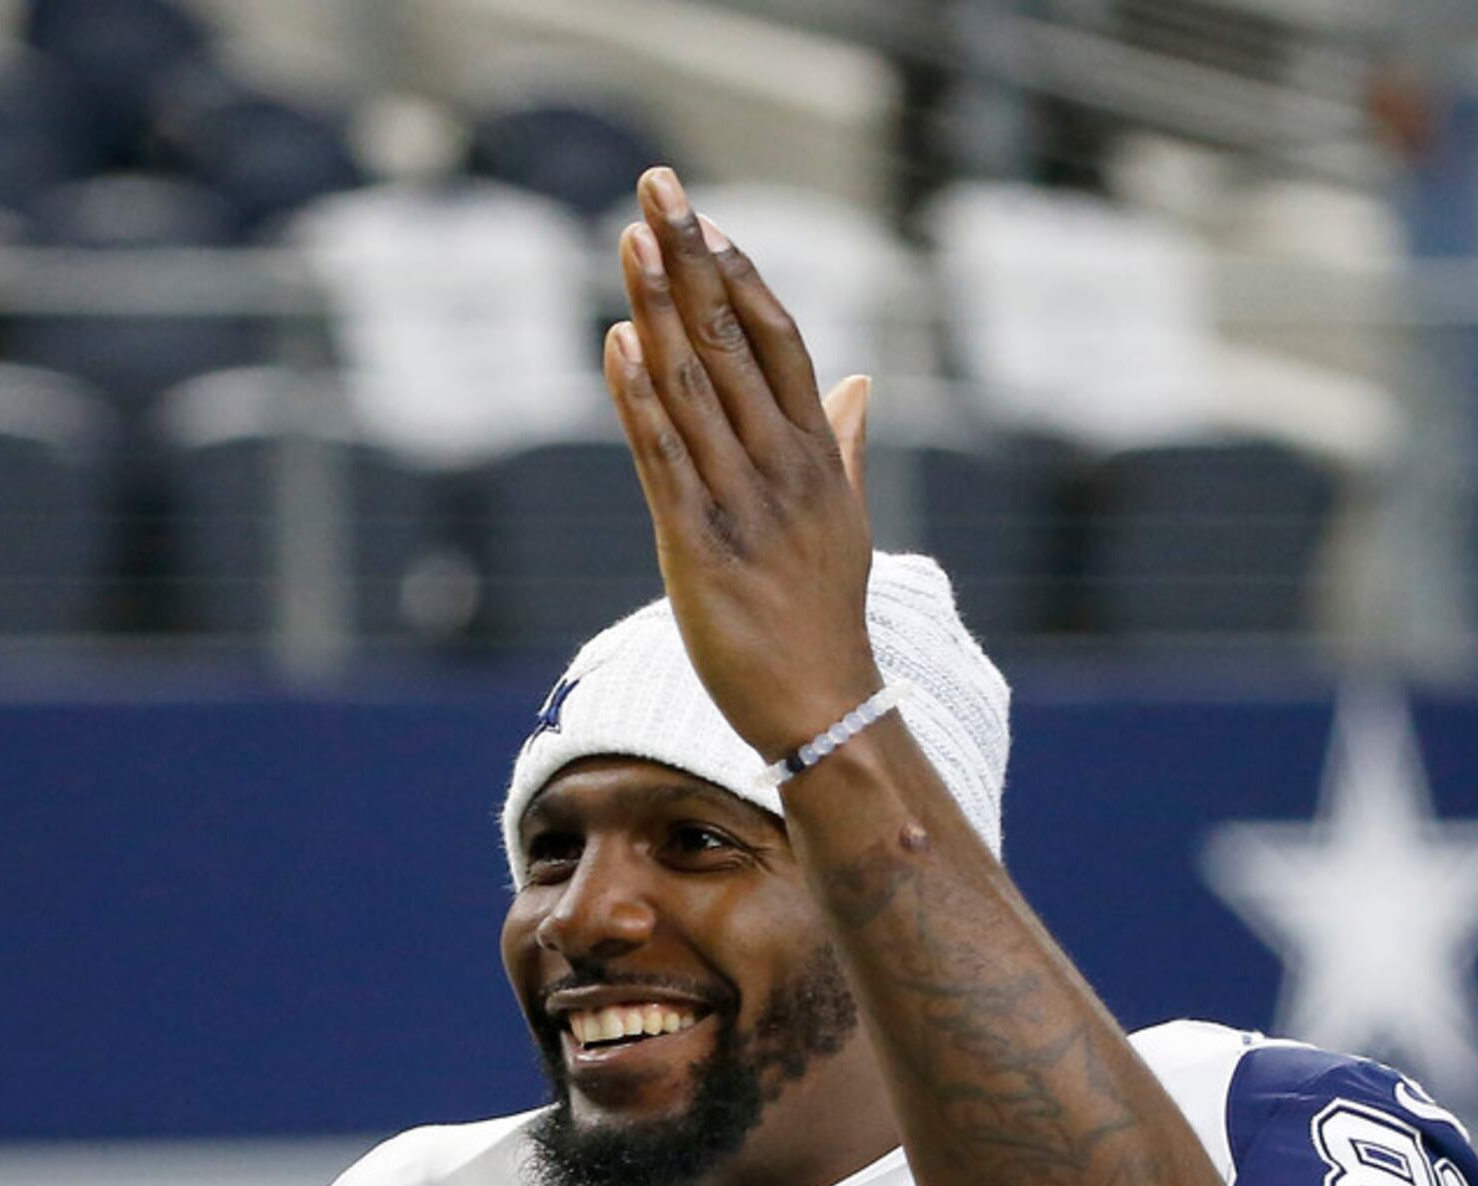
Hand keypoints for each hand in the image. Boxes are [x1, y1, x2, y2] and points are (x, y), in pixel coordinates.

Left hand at [604, 167, 877, 761]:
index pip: (779, 340)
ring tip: (628, 240)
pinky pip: (663, 460)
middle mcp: (783, 466)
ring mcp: (742, 504)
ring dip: (658, 309)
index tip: (706, 217)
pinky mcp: (697, 547)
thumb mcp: (845, 518)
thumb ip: (846, 444)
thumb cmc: (825, 614)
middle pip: (732, 343)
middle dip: (692, 261)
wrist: (822, 706)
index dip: (740, 274)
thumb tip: (861, 382)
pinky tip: (617, 343)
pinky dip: (638, 399)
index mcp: (817, 453)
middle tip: (657, 187)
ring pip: (694, 388)